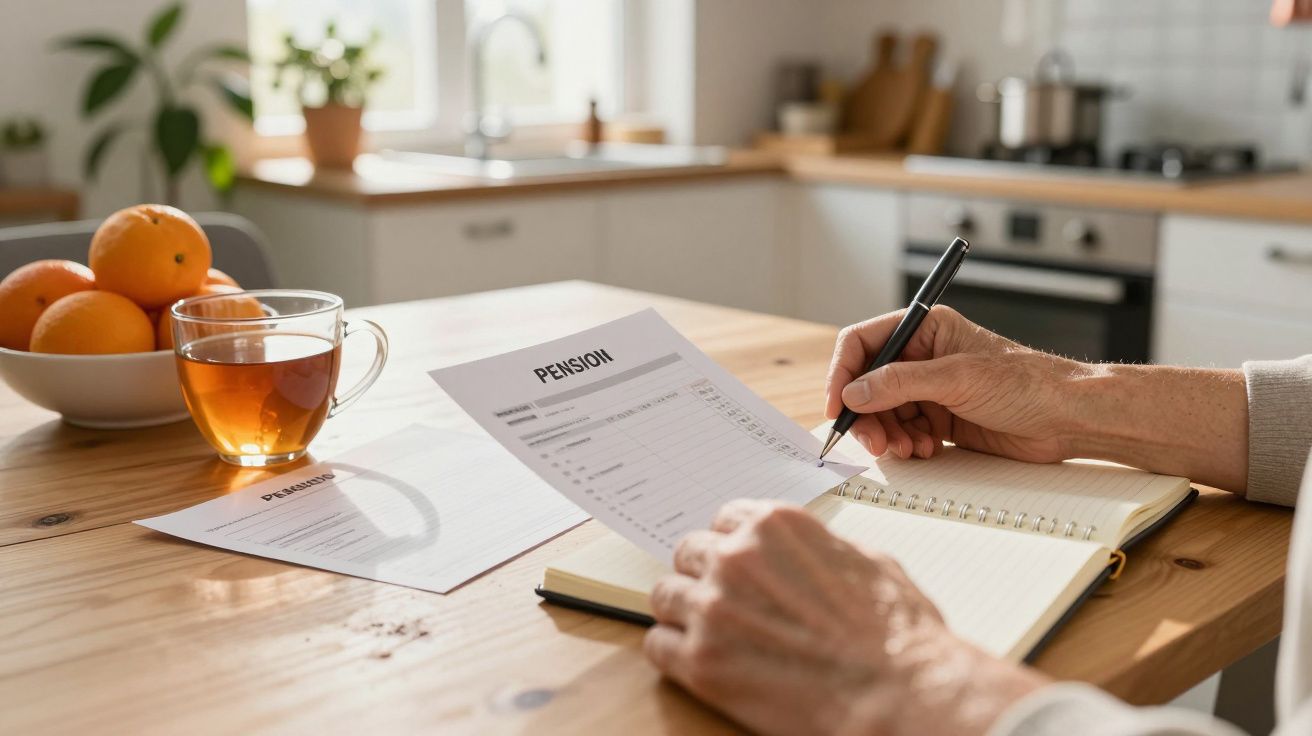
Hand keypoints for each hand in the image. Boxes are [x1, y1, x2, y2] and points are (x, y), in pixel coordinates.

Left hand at [643, 500, 1046, 735]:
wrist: (897, 695)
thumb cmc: (895, 635)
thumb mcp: (866, 561)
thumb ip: (817, 547)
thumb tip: (802, 552)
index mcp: (774, 526)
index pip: (724, 518)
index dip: (731, 544)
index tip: (733, 560)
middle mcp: (736, 558)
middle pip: (688, 553)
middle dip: (704, 575)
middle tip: (722, 600)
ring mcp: (713, 609)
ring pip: (665, 595)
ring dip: (683, 611)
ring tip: (708, 632)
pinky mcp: (701, 663)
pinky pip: (657, 645)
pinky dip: (672, 652)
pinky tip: (695, 659)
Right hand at [824, 306, 1089, 463]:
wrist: (1068, 419)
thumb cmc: (1027, 383)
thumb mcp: (958, 378)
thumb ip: (900, 383)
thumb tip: (855, 393)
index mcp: (925, 329)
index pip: (863, 343)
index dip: (843, 373)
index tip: (837, 405)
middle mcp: (923, 356)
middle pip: (868, 384)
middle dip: (866, 414)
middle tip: (873, 442)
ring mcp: (931, 388)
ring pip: (883, 412)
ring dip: (888, 434)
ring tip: (908, 448)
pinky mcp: (941, 417)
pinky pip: (904, 431)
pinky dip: (906, 444)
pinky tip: (926, 449)